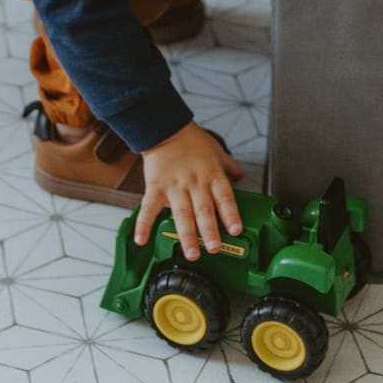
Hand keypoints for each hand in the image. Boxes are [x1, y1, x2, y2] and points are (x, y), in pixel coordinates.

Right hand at [137, 121, 244, 257]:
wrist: (165, 129)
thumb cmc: (191, 140)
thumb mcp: (216, 150)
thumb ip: (228, 165)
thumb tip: (241, 176)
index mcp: (211, 175)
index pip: (224, 197)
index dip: (231, 214)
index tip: (235, 230)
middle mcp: (195, 183)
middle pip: (204, 210)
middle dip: (209, 231)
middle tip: (214, 248)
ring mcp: (175, 187)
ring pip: (182, 214)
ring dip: (187, 235)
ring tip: (191, 253)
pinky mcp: (156, 188)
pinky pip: (149, 208)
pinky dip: (144, 224)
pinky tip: (142, 239)